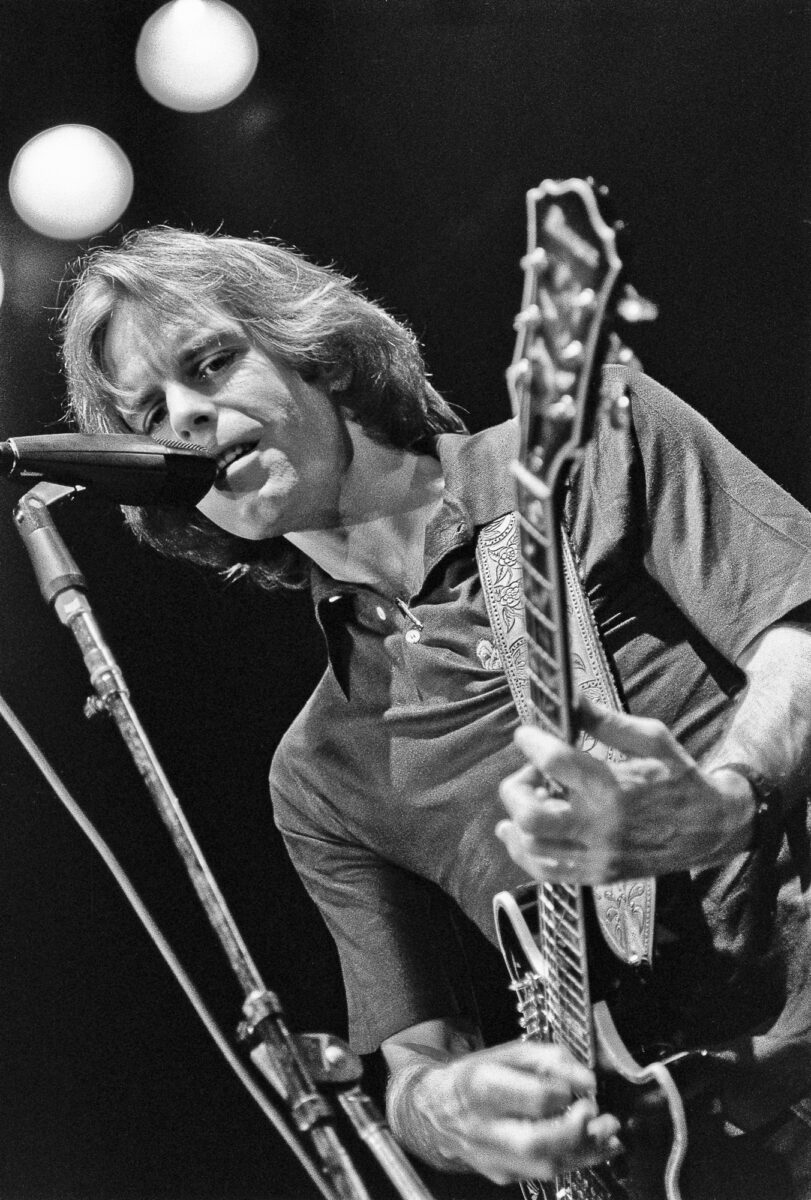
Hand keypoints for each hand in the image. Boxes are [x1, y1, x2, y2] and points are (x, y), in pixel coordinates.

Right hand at [415, 1040, 621, 1183]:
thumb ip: (551, 1060)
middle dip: (576, 1132)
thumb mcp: (508, 1054)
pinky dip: (575, 1160)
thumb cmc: (476, 1076)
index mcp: (482, 1086)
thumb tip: (587, 1079)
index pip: (532, 1096)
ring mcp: (492, 1157)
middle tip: (595, 1115)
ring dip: (585, 1151)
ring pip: (544, 1166)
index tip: (576, 1086)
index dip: (563, 1092)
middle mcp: (484, 1127)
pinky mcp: (502, 1175)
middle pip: (535, 1142)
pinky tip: (594, 1147)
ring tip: (607, 1133)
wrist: (437, 1110)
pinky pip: (545, 1174)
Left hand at [496, 696, 754, 881]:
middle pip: (531, 815)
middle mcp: (603, 827)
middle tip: (530, 773)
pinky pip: (545, 871)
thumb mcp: (652, 739)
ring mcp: (599, 856)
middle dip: (516, 788)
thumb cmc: (681, 779)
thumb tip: (571, 700)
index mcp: (616, 787)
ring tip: (535, 798)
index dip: (532, 742)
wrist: (711, 828)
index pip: (555, 762)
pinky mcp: (598, 875)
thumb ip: (606, 721)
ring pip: (532, 847)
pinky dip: (523, 850)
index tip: (527, 735)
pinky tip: (518, 831)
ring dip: (518, 818)